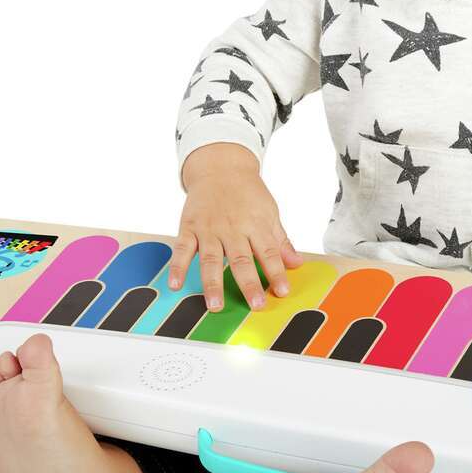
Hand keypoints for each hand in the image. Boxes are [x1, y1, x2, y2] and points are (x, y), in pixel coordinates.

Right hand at [169, 143, 302, 311]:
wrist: (220, 167)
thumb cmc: (248, 192)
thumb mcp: (269, 212)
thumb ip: (280, 240)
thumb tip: (297, 262)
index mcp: (255, 224)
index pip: (268, 252)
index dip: (276, 272)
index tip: (283, 291)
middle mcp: (232, 228)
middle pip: (241, 259)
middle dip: (249, 284)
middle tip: (255, 305)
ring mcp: (208, 228)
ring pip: (210, 259)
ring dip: (212, 283)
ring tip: (215, 305)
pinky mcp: (189, 227)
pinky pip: (181, 249)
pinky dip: (177, 267)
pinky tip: (174, 285)